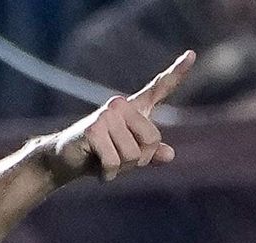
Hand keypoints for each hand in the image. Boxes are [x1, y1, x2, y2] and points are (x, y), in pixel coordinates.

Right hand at [47, 51, 193, 184]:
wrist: (63, 162)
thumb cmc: (96, 157)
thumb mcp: (126, 156)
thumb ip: (149, 154)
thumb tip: (170, 155)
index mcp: (133, 108)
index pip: (159, 87)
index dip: (177, 72)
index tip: (192, 54)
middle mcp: (122, 105)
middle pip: (152, 139)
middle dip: (139, 161)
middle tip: (121, 164)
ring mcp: (107, 115)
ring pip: (133, 154)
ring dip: (122, 170)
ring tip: (107, 166)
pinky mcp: (94, 129)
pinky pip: (114, 161)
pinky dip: (109, 174)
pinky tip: (101, 173)